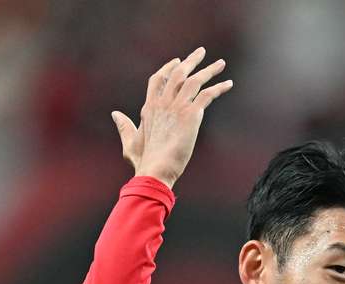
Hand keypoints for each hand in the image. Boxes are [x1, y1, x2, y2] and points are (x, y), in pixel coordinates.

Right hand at [111, 47, 233, 188]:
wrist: (155, 170)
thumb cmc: (143, 162)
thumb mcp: (130, 142)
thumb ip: (124, 126)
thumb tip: (115, 114)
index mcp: (149, 108)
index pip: (158, 79)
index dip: (168, 69)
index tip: (177, 61)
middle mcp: (163, 103)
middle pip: (177, 73)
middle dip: (190, 61)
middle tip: (200, 52)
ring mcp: (177, 107)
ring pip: (194, 80)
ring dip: (209, 70)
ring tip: (220, 64)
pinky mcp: (191, 114)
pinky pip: (207, 94)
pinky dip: (219, 88)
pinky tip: (228, 84)